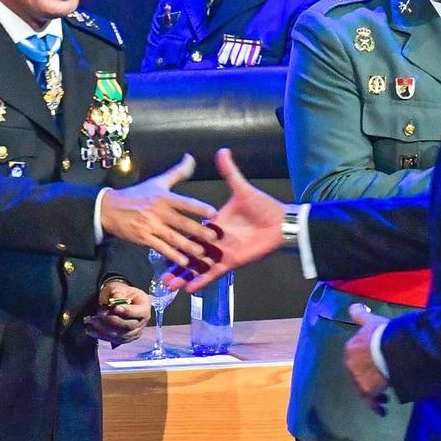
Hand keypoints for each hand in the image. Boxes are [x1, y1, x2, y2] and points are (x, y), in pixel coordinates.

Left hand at [85, 280, 150, 344]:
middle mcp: (142, 321)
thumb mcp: (119, 287)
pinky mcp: (125, 338)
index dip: (127, 311)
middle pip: (128, 325)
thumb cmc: (120, 293)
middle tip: (99, 313)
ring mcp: (135, 332)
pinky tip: (91, 330)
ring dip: (104, 329)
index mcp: (144, 306)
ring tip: (91, 321)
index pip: (139, 312)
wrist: (118, 300)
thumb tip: (115, 298)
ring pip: (120, 335)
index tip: (115, 308)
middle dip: (112, 320)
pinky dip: (101, 335)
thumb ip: (118, 292)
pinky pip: (114, 340)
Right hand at [98, 154, 220, 267]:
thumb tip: (191, 157)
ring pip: (173, 238)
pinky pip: (161, 248)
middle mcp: (158, 212)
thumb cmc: (137, 194)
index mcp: (163, 197)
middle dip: (198, 231)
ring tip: (202, 253)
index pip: (185, 202)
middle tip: (214, 238)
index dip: (200, 208)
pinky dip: (173, 255)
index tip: (214, 214)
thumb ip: (178, 172)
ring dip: (188, 246)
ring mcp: (151, 226)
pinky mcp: (144, 238)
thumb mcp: (157, 181)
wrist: (110, 208)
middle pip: (182, 222)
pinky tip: (184, 262)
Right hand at [166, 147, 284, 291]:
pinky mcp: (231, 262)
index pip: (190, 232)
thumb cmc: (262, 206)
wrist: (280, 223)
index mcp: (213, 224)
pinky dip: (202, 281)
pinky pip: (213, 274)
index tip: (159, 238)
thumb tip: (222, 151)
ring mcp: (221, 254)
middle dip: (175, 264)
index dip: (176, 236)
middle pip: (190, 254)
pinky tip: (189, 289)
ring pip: (198, 267)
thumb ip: (229, 172)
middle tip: (159, 272)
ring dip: (184, 276)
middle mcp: (214, 242)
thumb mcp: (241, 189)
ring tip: (168, 284)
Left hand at [342, 304, 391, 413]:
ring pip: (365, 389)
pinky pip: (372, 401)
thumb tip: (353, 307)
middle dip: (369, 379)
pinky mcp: (369, 391)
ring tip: (384, 397)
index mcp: (350, 350)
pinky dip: (376, 406)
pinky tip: (382, 411)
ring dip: (374, 394)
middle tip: (381, 382)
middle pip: (359, 375)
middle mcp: (351, 366)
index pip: (355, 358)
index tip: (375, 365)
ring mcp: (359, 379)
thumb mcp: (371, 321)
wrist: (390, 349)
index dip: (365, 362)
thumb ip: (360, 315)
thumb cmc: (381, 333)